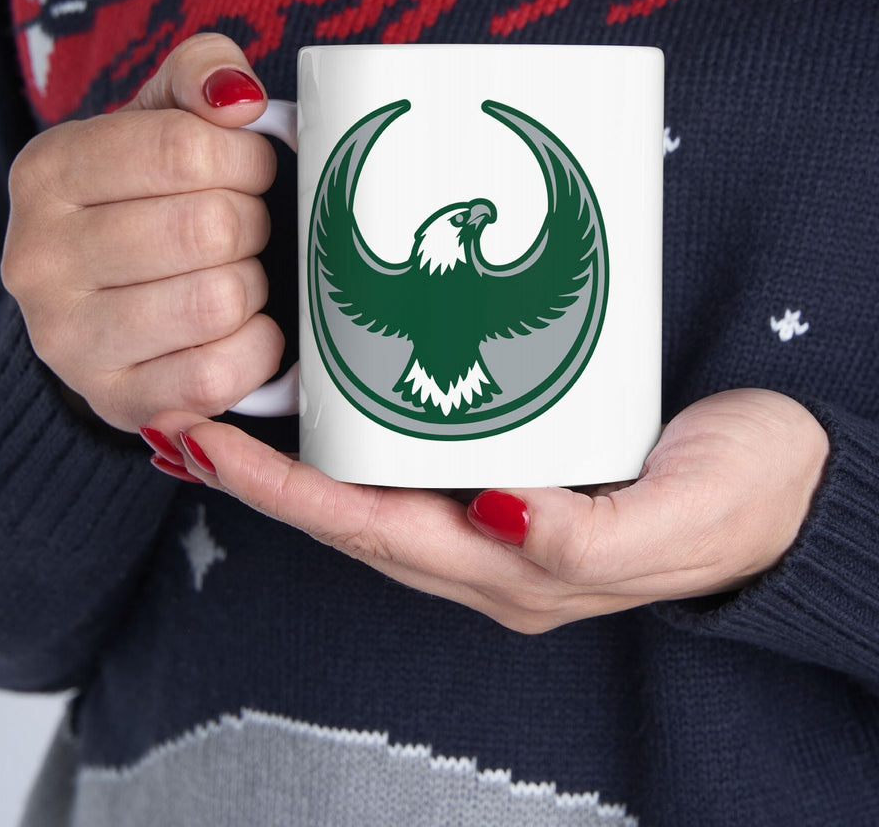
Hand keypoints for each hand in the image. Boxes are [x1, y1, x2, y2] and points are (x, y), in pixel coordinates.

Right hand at [1, 34, 282, 430]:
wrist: (98, 305)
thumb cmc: (143, 201)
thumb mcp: (158, 118)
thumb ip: (199, 74)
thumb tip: (240, 98)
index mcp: (47, 172)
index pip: (184, 149)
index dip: (246, 159)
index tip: (250, 170)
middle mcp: (39, 259)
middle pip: (209, 228)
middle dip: (252, 223)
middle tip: (243, 228)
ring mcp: (69, 341)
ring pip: (218, 301)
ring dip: (252, 285)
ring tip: (235, 275)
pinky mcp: (116, 401)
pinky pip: (219, 375)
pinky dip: (256, 348)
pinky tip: (242, 329)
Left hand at [145, 389, 828, 631]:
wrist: (794, 480)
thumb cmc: (743, 499)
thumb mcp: (679, 519)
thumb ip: (587, 538)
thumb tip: (496, 514)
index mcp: (517, 571)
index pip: (371, 533)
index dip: (283, 494)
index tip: (205, 444)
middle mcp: (489, 550)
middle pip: (348, 517)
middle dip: (259, 479)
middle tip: (182, 418)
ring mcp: (496, 515)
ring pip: (370, 493)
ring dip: (292, 462)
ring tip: (224, 410)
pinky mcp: (515, 471)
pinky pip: (410, 465)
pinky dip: (352, 441)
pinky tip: (324, 406)